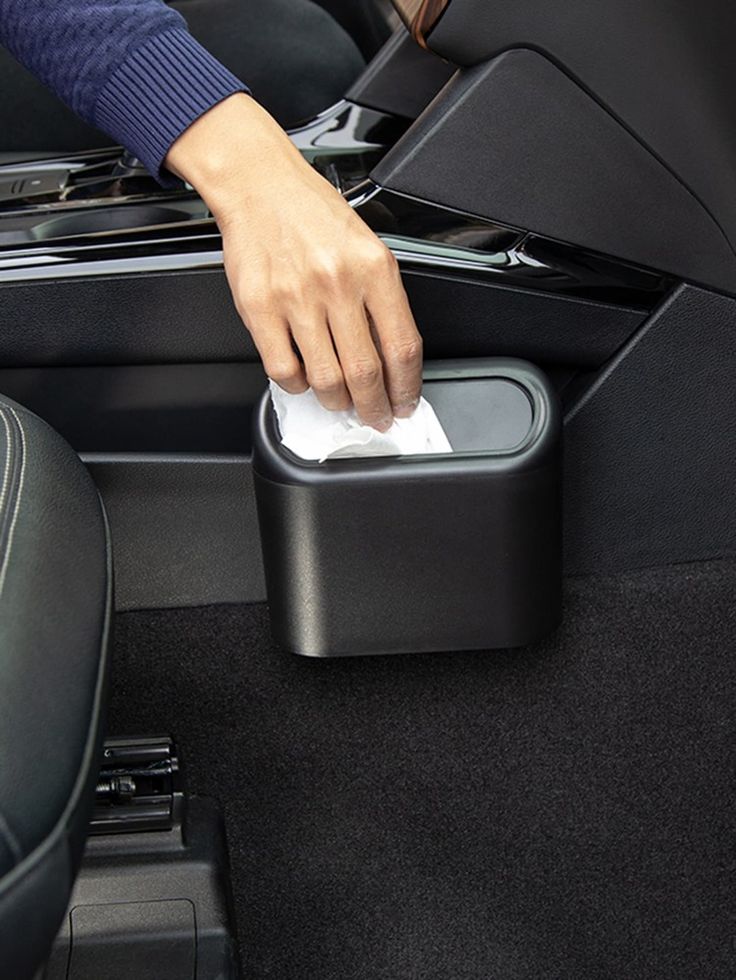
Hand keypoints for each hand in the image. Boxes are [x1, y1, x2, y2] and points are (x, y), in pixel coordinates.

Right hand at [165, 93, 422, 429]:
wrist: (261, 185)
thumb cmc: (314, 215)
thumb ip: (383, 300)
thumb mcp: (368, 247)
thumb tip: (393, 358)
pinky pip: (283, 370)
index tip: (405, 403)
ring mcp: (296, 298)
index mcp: (374, 268)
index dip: (407, 388)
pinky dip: (298, 386)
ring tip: (340, 400)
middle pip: (366, 372)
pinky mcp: (259, 308)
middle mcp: (338, 283)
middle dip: (375, 407)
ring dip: (337, 401)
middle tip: (376, 415)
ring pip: (326, 379)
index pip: (402, 347)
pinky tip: (304, 380)